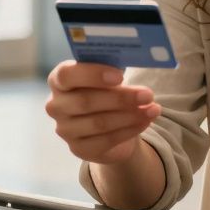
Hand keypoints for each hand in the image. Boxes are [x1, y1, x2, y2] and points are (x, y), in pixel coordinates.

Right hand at [45, 61, 160, 164]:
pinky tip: (145, 121)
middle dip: (121, 98)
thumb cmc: (105, 91)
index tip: (120, 76)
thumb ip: (111, 70)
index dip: (92, 75)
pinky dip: (129, 130)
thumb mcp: (106, 77)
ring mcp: (65, 130)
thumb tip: (132, 61)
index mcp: (59, 80)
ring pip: (99, 123)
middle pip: (86, 101)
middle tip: (147, 94)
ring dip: (130, 115)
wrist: (107, 125)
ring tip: (152, 109)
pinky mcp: (79, 148)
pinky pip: (106, 140)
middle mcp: (56, 106)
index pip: (66, 75)